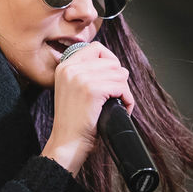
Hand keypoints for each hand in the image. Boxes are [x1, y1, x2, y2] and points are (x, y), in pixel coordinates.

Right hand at [41, 42, 133, 175]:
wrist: (67, 144)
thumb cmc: (74, 122)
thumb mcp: (72, 90)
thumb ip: (87, 74)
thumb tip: (117, 67)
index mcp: (64, 66)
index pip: (96, 48)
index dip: (110, 61)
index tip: (112, 78)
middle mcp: (71, 68)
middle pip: (111, 62)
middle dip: (119, 80)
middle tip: (116, 97)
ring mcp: (80, 78)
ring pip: (119, 74)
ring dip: (124, 91)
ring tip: (118, 104)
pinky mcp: (92, 90)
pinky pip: (122, 87)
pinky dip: (127, 100)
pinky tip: (122, 109)